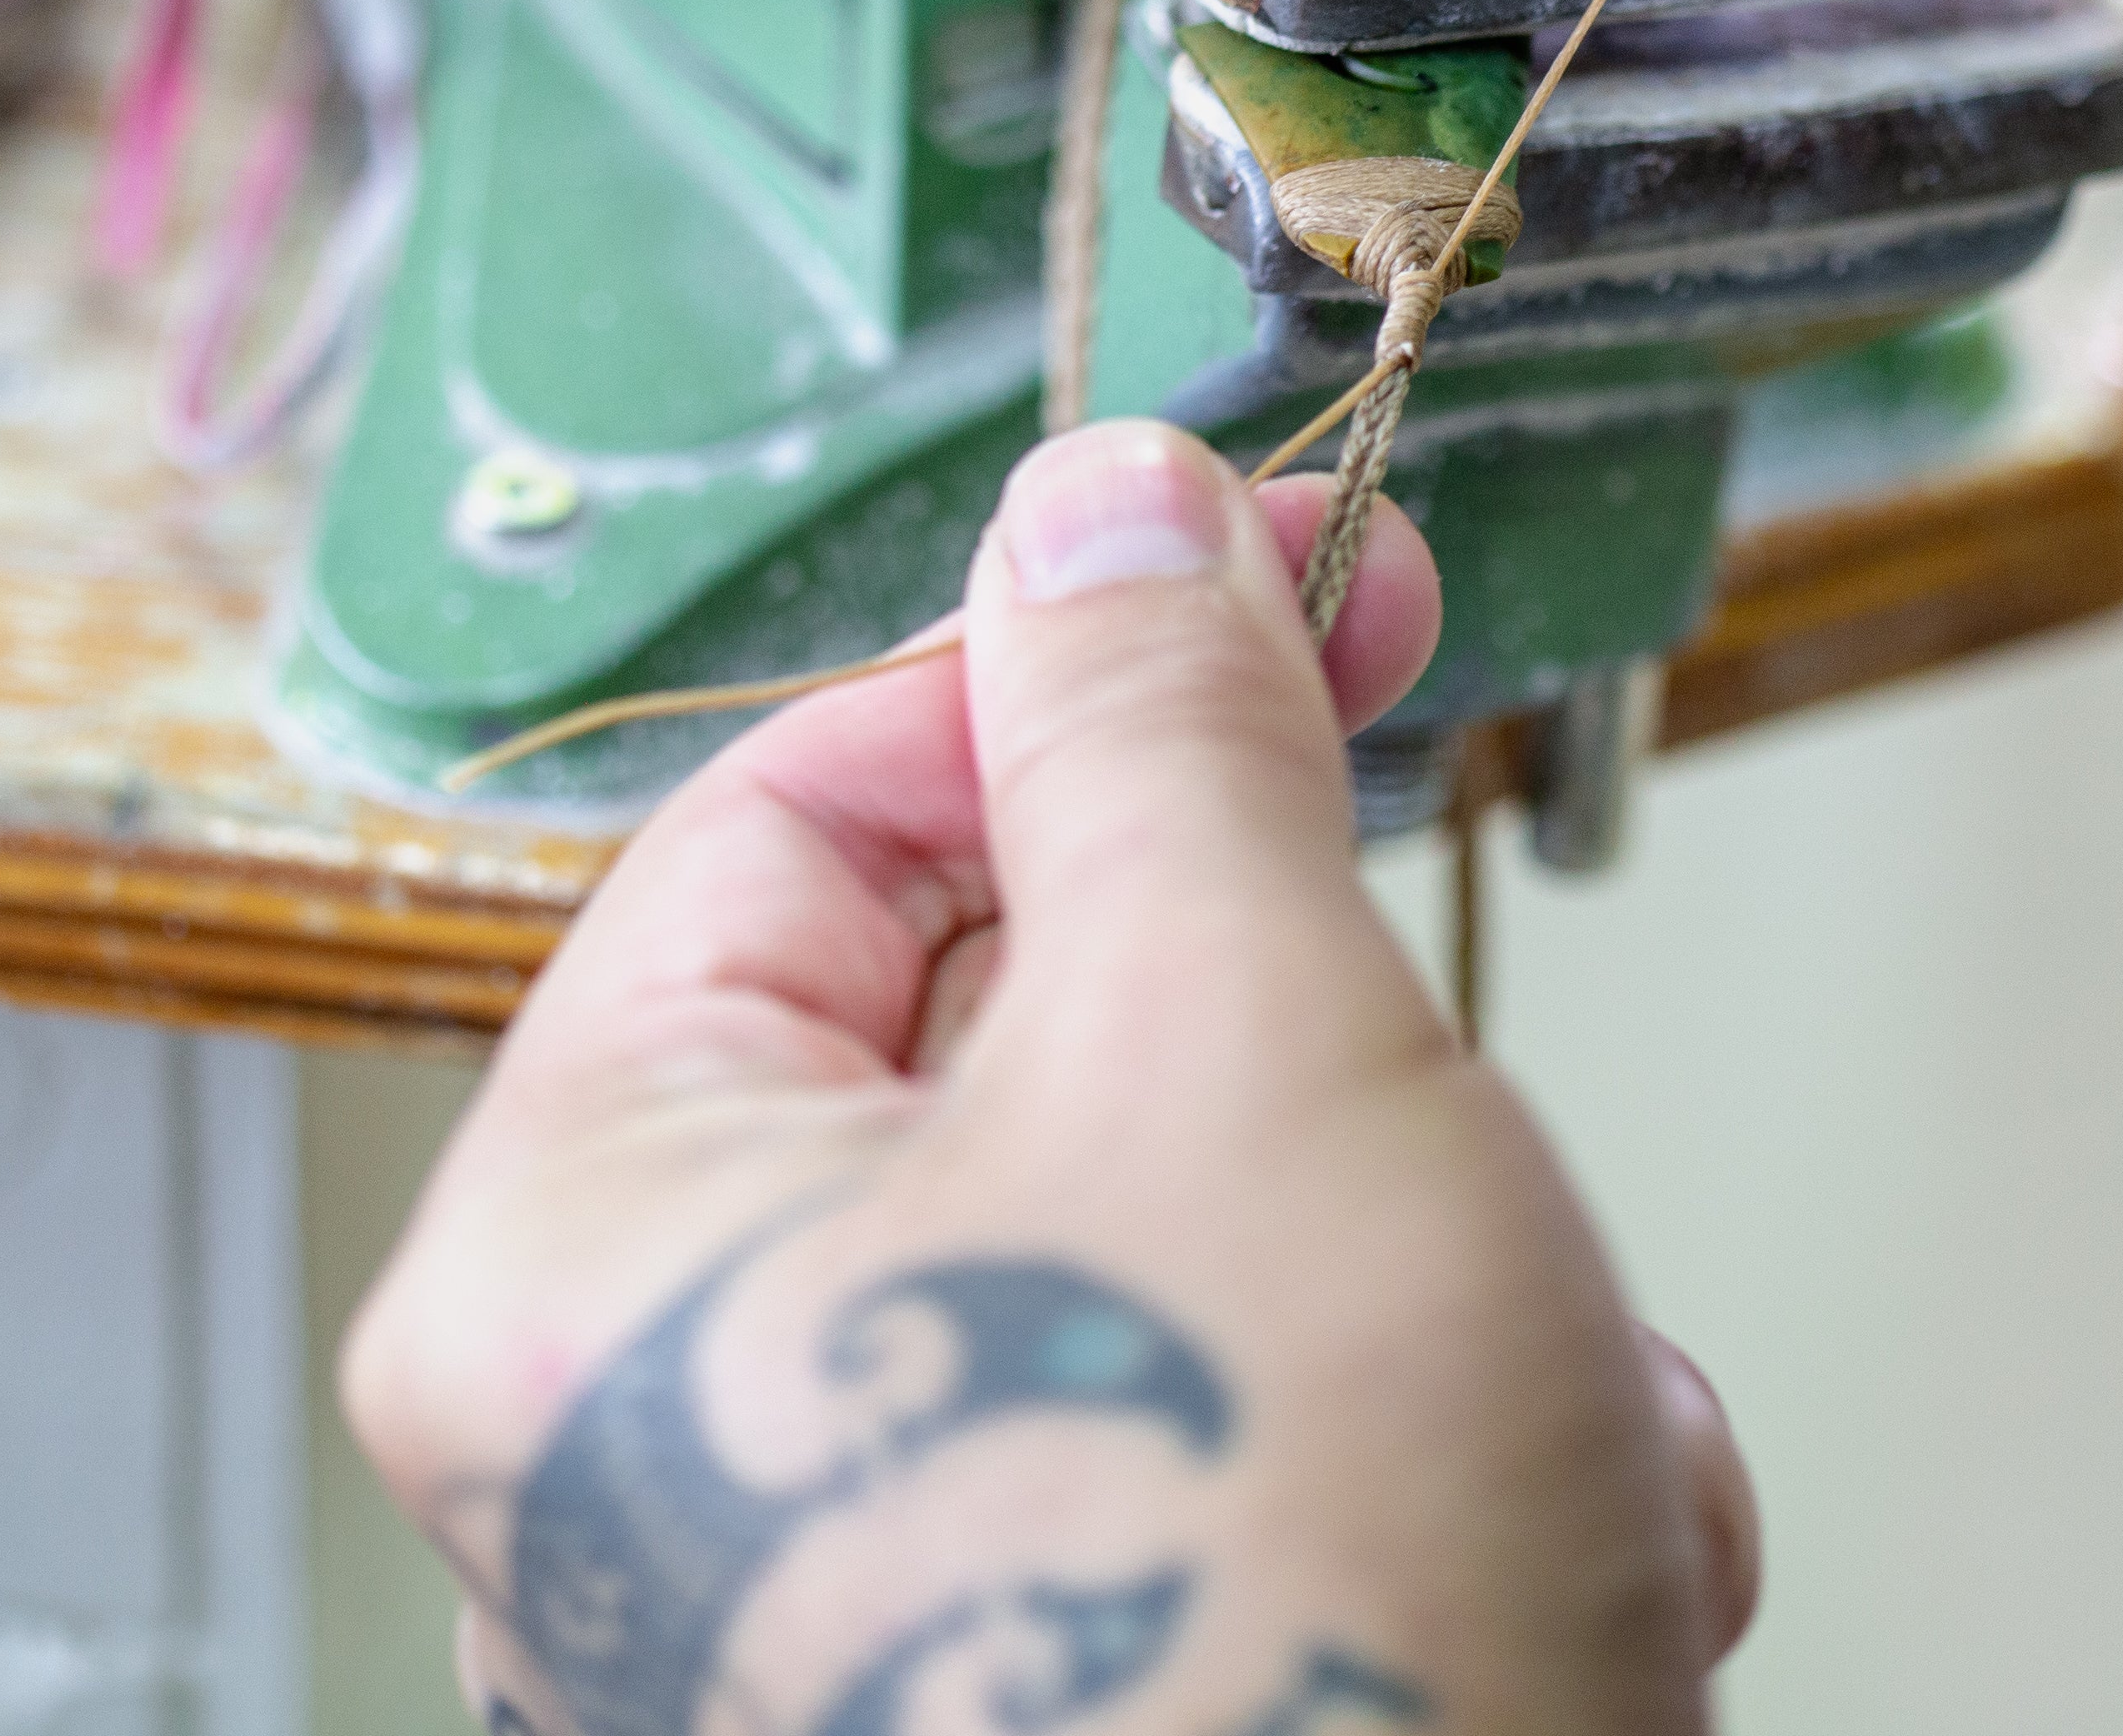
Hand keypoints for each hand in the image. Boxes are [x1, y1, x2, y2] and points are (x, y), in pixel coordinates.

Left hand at [344, 426, 1755, 1735]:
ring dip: (1425, 1272)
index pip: (812, 817)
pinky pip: (1222, 1440)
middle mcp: (646, 1448)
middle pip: (1007, 1036)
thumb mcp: (1239, 1027)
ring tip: (1535, 1398)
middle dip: (1311, 1057)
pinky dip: (1425, 1444)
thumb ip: (1154, 724)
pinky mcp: (1024, 1687)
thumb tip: (1102, 504)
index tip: (1299, 572)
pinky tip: (1547, 1536)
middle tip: (1450, 1083)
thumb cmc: (1273, 1610)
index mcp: (575, 1258)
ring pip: (1173, 1242)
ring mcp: (837, 1594)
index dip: (1079, 662)